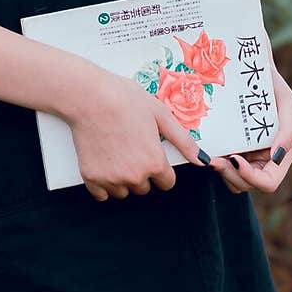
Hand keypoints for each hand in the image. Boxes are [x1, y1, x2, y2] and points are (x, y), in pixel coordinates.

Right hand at [67, 70, 211, 202]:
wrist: (89, 97)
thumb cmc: (125, 100)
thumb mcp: (160, 114)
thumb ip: (183, 141)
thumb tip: (203, 160)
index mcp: (154, 162)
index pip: (166, 183)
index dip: (161, 168)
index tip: (151, 153)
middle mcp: (135, 176)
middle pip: (145, 188)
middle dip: (142, 172)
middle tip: (131, 147)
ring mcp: (112, 179)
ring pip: (124, 192)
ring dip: (122, 179)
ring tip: (116, 152)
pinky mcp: (91, 178)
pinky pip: (102, 195)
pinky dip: (103, 183)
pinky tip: (102, 161)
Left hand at [209, 57, 291, 195]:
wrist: (249, 68)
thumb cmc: (273, 86)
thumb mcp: (288, 104)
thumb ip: (289, 131)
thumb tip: (277, 158)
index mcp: (279, 156)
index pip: (269, 182)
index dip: (252, 178)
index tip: (235, 159)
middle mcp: (262, 160)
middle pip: (246, 185)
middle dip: (230, 176)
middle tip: (214, 160)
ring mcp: (244, 155)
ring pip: (231, 180)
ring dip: (220, 172)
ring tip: (211, 155)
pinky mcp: (227, 147)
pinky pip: (220, 164)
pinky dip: (214, 161)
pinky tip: (207, 148)